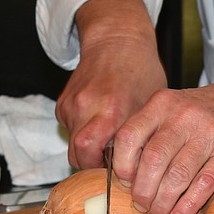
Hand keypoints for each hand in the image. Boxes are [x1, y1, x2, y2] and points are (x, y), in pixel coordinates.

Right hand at [55, 0, 166, 168]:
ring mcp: (71, 104)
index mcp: (111, 110)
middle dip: (92, 166)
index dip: (103, 171)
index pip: (91, 156)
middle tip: (112, 165)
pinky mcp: (62, 103)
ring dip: (88, 150)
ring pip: (72, 144)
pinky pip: (70, 130)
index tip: (119, 173)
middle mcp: (86, 107)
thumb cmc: (140, 71)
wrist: (117, 41)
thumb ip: (141, 137)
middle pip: (77, 156)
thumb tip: (140, 169)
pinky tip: (100, 124)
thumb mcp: (150, 106)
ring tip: (109, 142)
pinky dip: (83, 134)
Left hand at [113, 73, 213, 213]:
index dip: (123, 166)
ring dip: (163, 204)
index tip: (126, 183)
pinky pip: (204, 184)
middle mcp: (184, 116)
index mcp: (163, 103)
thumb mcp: (179, 107)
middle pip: (152, 161)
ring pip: (177, 176)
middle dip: (143, 192)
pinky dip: (188, 205)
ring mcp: (209, 134)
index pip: (129, 137)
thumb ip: (154, 131)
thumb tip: (131, 174)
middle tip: (142, 206)